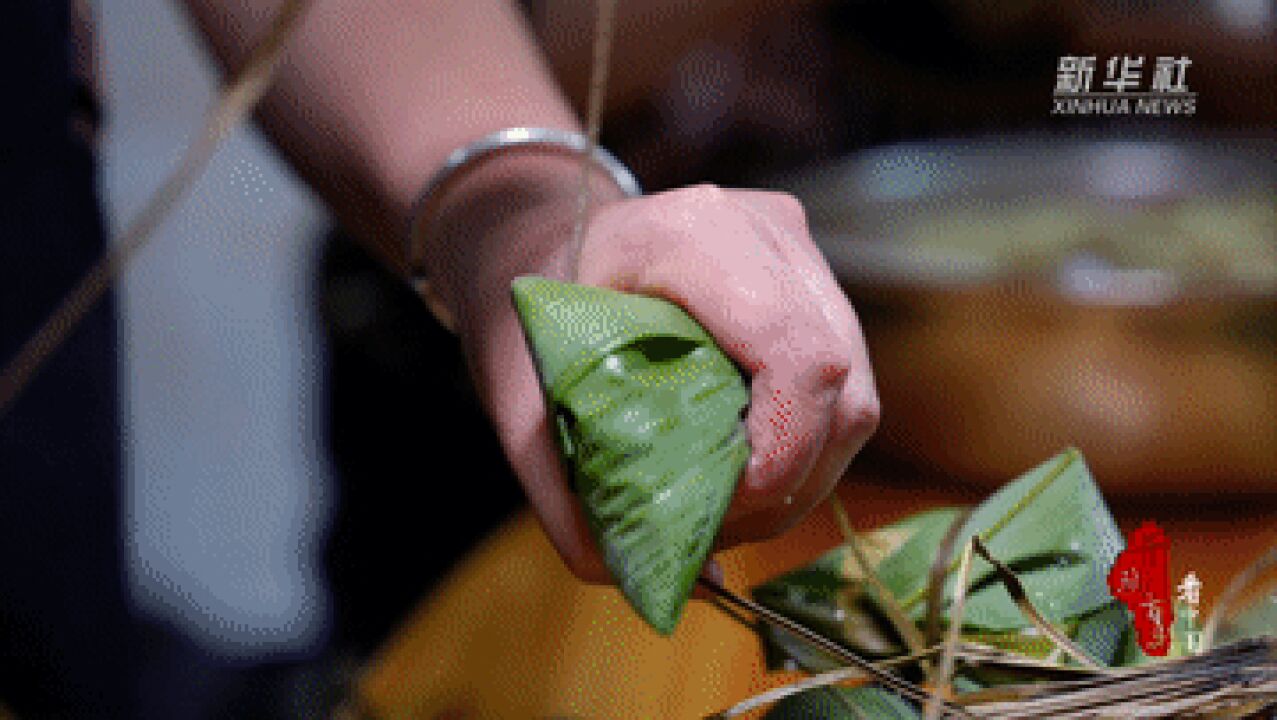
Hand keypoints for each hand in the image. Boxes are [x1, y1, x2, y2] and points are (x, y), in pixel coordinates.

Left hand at [426, 160, 877, 580]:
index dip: (783, 449)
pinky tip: (750, 466)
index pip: (796, 354)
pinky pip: (844, 385)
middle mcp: (766, 231)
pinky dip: (807, 444)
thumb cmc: (530, 308)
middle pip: (839, 383)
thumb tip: (632, 575)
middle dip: (793, 479)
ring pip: (854, 392)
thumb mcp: (519, 398)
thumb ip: (562, 491)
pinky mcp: (814, 281)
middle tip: (723, 525)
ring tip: (735, 504)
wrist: (547, 235)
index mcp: (690, 236)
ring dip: (807, 471)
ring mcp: (800, 253)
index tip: (728, 507)